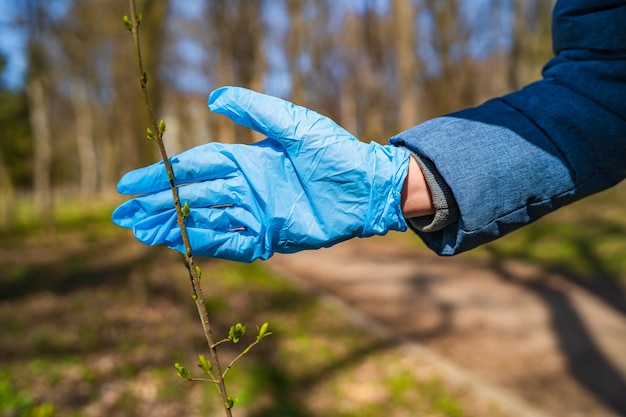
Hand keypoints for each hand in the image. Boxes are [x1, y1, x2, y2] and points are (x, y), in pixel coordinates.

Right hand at [112, 86, 409, 261]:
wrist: (368, 186)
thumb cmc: (334, 151)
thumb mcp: (294, 123)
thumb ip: (255, 110)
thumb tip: (213, 97)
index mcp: (246, 159)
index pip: (194, 166)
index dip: (160, 175)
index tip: (129, 183)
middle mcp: (245, 186)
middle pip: (192, 196)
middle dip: (157, 206)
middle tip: (123, 216)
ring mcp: (256, 212)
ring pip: (206, 221)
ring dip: (174, 228)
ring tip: (141, 233)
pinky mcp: (270, 235)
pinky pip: (232, 243)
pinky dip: (206, 244)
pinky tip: (180, 246)